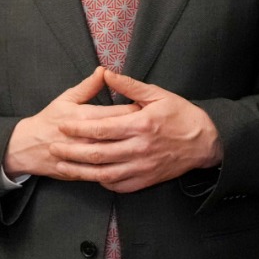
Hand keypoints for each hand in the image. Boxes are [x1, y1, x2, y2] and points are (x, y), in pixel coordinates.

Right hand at [4, 70, 136, 178]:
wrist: (28, 148)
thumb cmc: (49, 120)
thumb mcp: (66, 99)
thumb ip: (88, 86)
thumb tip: (104, 70)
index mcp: (84, 117)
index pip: (119, 113)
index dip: (137, 110)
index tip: (148, 108)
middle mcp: (86, 138)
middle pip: (121, 134)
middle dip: (139, 130)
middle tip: (154, 125)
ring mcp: (85, 158)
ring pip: (115, 155)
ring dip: (131, 149)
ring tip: (144, 143)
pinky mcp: (83, 173)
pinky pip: (106, 173)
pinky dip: (120, 168)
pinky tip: (131, 163)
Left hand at [49, 69, 222, 192]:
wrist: (205, 142)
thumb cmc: (181, 115)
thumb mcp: (158, 94)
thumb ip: (129, 85)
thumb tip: (106, 73)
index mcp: (140, 125)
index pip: (101, 128)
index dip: (78, 129)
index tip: (62, 126)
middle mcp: (139, 149)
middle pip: (97, 153)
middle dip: (71, 151)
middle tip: (53, 148)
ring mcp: (142, 167)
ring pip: (104, 174)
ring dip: (81, 171)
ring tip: (63, 166)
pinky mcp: (146, 180)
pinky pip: (119, 185)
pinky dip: (102, 182)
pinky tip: (92, 176)